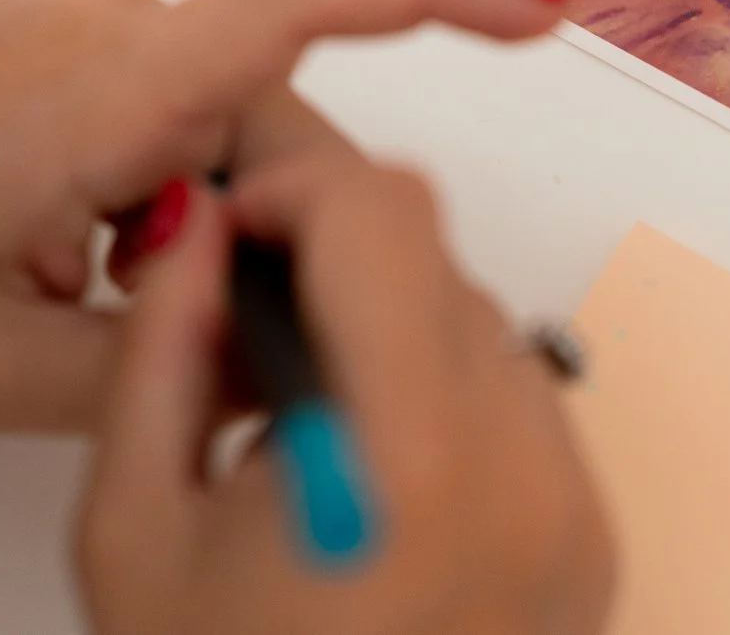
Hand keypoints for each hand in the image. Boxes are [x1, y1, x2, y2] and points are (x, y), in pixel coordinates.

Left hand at [0, 0, 561, 430]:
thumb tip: (266, 351)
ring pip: (229, 114)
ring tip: (99, 285)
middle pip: (281, 111)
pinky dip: (170, 177)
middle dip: (283, 217)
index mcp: (104, 93)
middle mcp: (114, 29)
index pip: (301, 7)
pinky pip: (176, 97)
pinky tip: (84, 245)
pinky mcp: (78, 30)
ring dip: (207, 207)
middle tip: (215, 320)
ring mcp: (93, 19)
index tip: (532, 14)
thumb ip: (154, 365)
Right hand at [77, 158, 612, 634]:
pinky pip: (525, 402)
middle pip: (439, 253)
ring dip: (394, 332)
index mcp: (408, 463)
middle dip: (337, 260)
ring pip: (485, 318)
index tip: (239, 229)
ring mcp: (573, 509)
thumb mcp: (134, 531)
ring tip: (308, 435)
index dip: (296, 188)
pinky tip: (371, 485)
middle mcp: (521, 473)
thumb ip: (157, 351)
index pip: (383, 213)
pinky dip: (448, 405)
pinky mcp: (595, 542)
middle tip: (252, 334)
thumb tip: (195, 226)